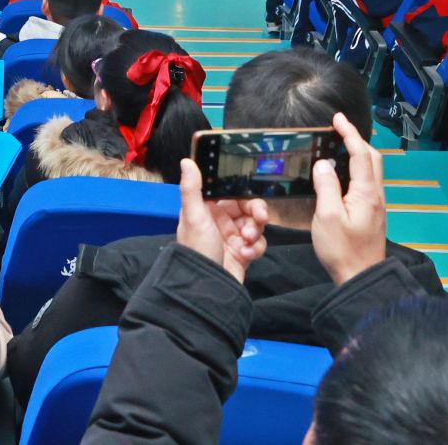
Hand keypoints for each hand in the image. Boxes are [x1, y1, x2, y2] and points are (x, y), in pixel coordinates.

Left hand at [177, 158, 268, 283]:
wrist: (207, 286)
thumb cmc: (197, 250)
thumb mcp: (193, 217)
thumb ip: (191, 189)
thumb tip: (186, 161)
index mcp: (206, 209)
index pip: (230, 192)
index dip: (243, 192)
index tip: (252, 195)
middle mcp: (219, 221)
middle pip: (247, 207)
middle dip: (256, 213)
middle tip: (260, 219)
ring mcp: (232, 237)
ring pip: (255, 225)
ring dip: (256, 232)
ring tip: (247, 243)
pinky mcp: (243, 252)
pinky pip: (258, 243)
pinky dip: (256, 248)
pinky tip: (246, 255)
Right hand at [311, 112, 387, 283]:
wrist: (361, 278)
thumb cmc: (342, 249)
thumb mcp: (326, 216)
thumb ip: (326, 186)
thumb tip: (323, 163)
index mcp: (366, 192)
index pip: (361, 154)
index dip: (350, 133)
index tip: (338, 118)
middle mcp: (376, 195)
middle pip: (373, 159)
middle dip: (357, 140)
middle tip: (338, 130)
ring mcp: (376, 205)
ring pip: (372, 170)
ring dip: (358, 154)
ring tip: (339, 146)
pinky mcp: (372, 214)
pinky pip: (367, 182)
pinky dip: (357, 168)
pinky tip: (342, 174)